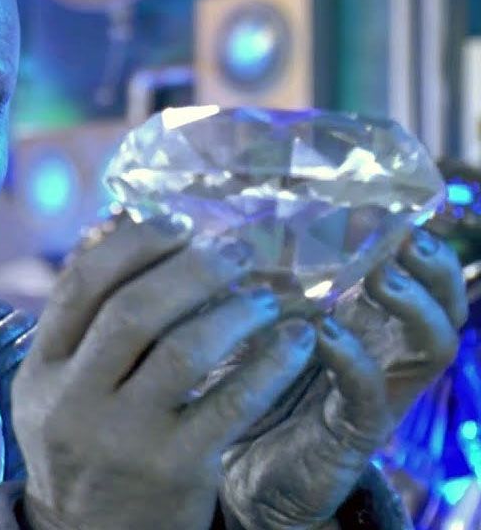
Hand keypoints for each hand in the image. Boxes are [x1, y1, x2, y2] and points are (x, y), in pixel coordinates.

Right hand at [12, 214, 315, 528]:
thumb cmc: (80, 441)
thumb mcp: (56, 381)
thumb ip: (78, 311)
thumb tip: (112, 223)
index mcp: (43, 368)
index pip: (81, 285)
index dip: (134, 244)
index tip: (179, 224)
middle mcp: (74, 400)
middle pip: (133, 311)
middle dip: (190, 269)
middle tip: (233, 252)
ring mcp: (123, 436)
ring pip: (183, 351)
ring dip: (235, 311)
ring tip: (266, 296)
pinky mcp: (173, 467)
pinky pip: (231, 403)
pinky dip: (270, 363)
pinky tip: (295, 341)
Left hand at [220, 228, 466, 528]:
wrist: (232, 465)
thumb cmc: (244, 382)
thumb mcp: (248, 321)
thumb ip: (250, 279)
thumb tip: (226, 220)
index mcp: (365, 317)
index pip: (413, 272)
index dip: (412, 239)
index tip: (391, 205)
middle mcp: (383, 350)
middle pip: (443, 303)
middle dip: (434, 267)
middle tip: (409, 236)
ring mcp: (377, 390)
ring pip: (430, 345)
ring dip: (411, 305)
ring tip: (382, 275)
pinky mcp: (353, 431)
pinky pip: (370, 394)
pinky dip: (353, 359)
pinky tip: (325, 333)